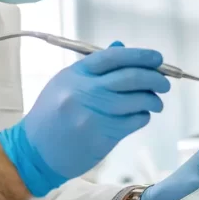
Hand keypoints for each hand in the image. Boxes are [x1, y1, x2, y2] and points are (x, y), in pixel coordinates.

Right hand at [0, 42, 169, 195]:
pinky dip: (143, 116)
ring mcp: (94, 114)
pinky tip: (141, 115)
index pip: (114, 57)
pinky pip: (134, 121)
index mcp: (76, 74)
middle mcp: (85, 91)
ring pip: (138, 101)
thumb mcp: (64, 83)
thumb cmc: (50, 115)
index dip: (140, 55)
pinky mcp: (103, 136)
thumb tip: (121, 47)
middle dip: (155, 78)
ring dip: (153, 100)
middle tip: (164, 83)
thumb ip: (92, 67)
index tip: (157, 59)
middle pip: (131, 77)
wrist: (34, 152)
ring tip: (155, 102)